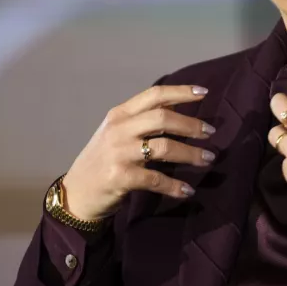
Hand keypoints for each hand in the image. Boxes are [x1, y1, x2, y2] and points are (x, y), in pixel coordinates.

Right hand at [61, 85, 217, 220]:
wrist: (75, 193)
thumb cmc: (102, 161)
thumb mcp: (117, 133)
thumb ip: (142, 120)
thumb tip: (178, 107)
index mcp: (119, 114)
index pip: (154, 95)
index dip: (181, 91)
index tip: (204, 92)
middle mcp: (118, 130)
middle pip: (163, 118)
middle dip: (191, 125)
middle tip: (210, 133)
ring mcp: (118, 153)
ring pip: (164, 147)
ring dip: (191, 154)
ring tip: (208, 160)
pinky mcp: (120, 177)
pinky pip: (156, 179)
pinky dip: (175, 186)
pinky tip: (187, 190)